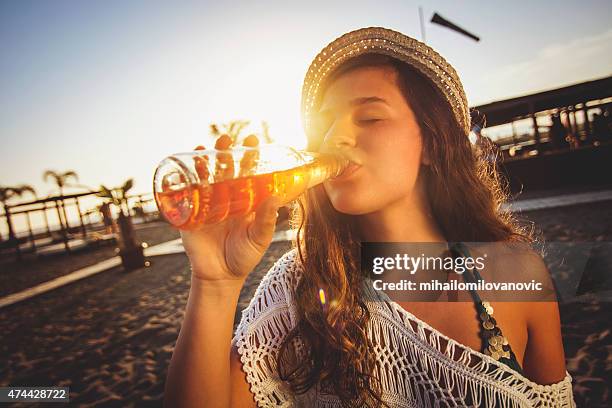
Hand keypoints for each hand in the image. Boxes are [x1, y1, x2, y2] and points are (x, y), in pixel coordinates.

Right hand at [180, 134, 282, 281]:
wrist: (219, 276)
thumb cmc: (243, 257)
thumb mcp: (259, 238)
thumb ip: (266, 220)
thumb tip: (277, 197)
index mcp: (244, 200)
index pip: (248, 173)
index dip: (250, 157)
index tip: (254, 141)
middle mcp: (226, 198)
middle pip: (225, 169)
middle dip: (226, 152)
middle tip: (229, 139)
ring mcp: (207, 204)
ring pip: (205, 176)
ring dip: (205, 160)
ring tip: (208, 147)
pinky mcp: (191, 214)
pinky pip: (187, 193)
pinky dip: (187, 178)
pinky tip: (188, 165)